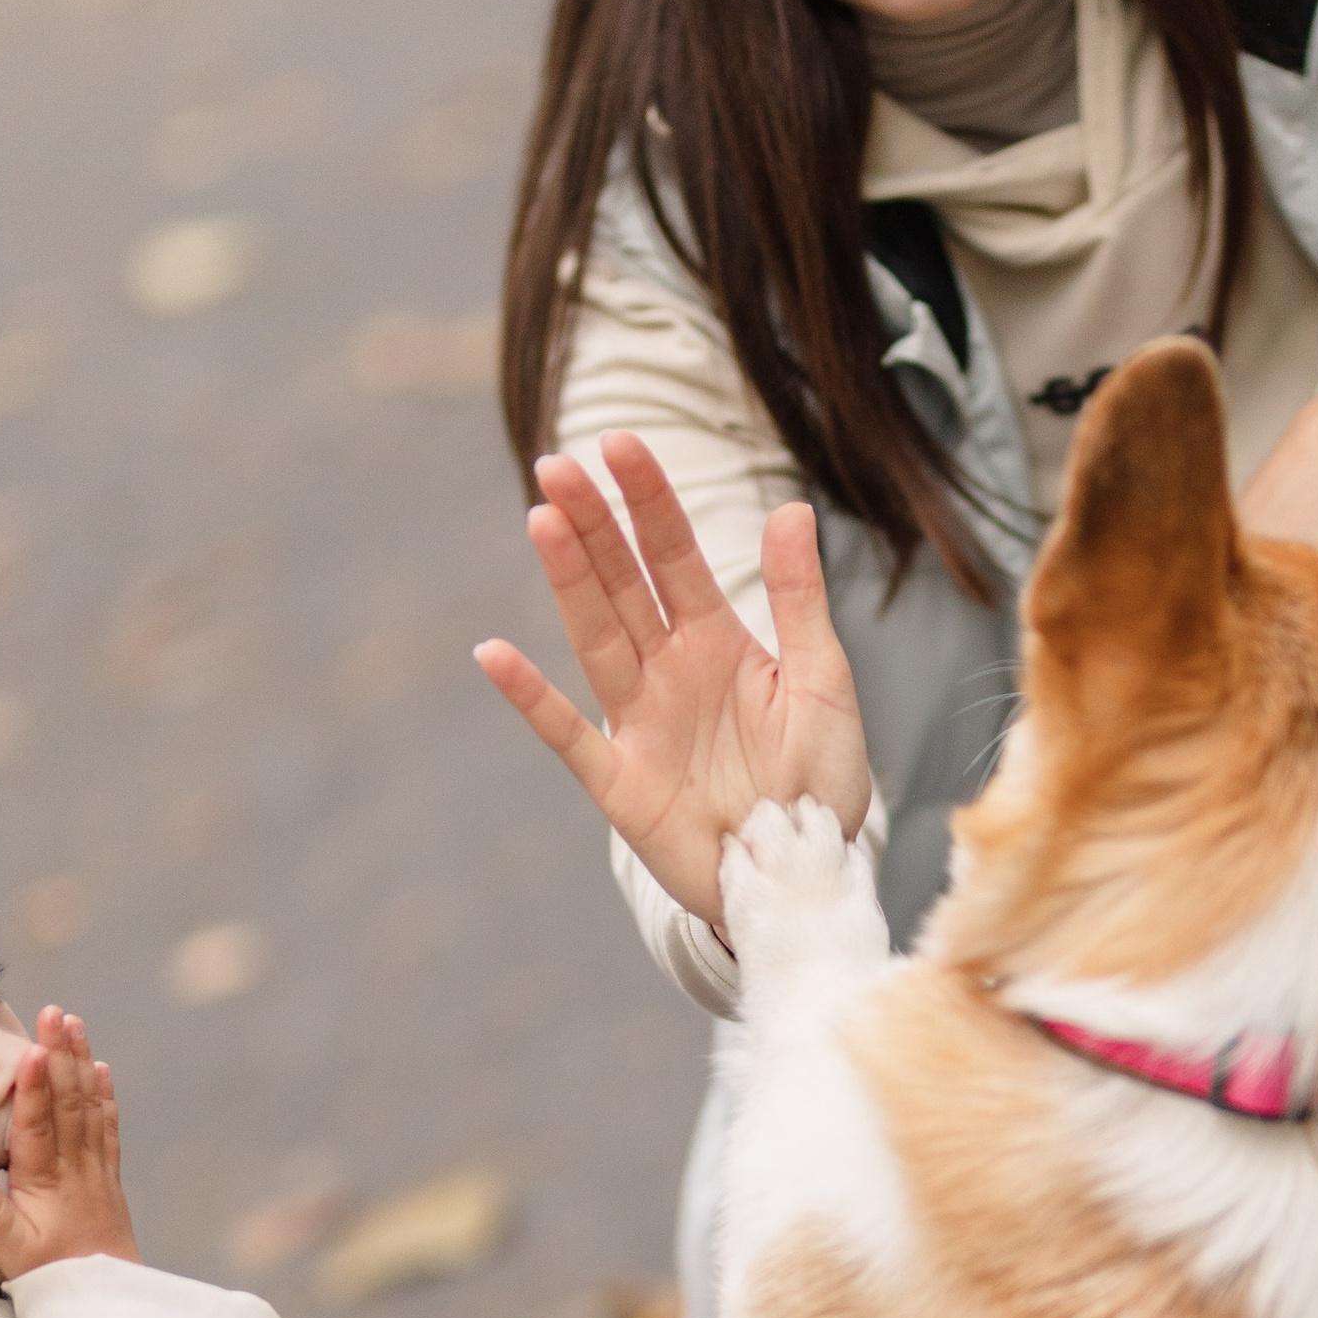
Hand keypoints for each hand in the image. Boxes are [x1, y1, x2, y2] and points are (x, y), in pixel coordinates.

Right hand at [0, 1009, 139, 1274]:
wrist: (106, 1297)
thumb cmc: (51, 1273)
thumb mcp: (8, 1251)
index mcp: (45, 1182)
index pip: (39, 1125)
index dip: (36, 1087)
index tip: (33, 1049)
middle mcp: (74, 1168)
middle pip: (67, 1102)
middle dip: (61, 1055)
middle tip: (55, 1014)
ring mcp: (95, 1169)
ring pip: (89, 1107)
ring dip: (81, 1062)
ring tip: (75, 1024)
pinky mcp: (107, 1177)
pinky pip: (106, 1127)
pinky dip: (103, 1095)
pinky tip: (101, 1069)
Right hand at [476, 436, 872, 936]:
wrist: (803, 874)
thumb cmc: (816, 782)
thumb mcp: (823, 683)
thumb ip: (800, 600)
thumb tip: (791, 508)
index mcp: (717, 641)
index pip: (673, 555)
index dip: (649, 502)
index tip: (621, 444)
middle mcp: (669, 671)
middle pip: (622, 584)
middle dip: (593, 525)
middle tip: (557, 464)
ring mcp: (640, 722)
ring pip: (595, 637)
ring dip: (569, 582)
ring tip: (542, 521)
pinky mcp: (621, 782)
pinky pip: (570, 734)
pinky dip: (532, 698)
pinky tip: (494, 655)